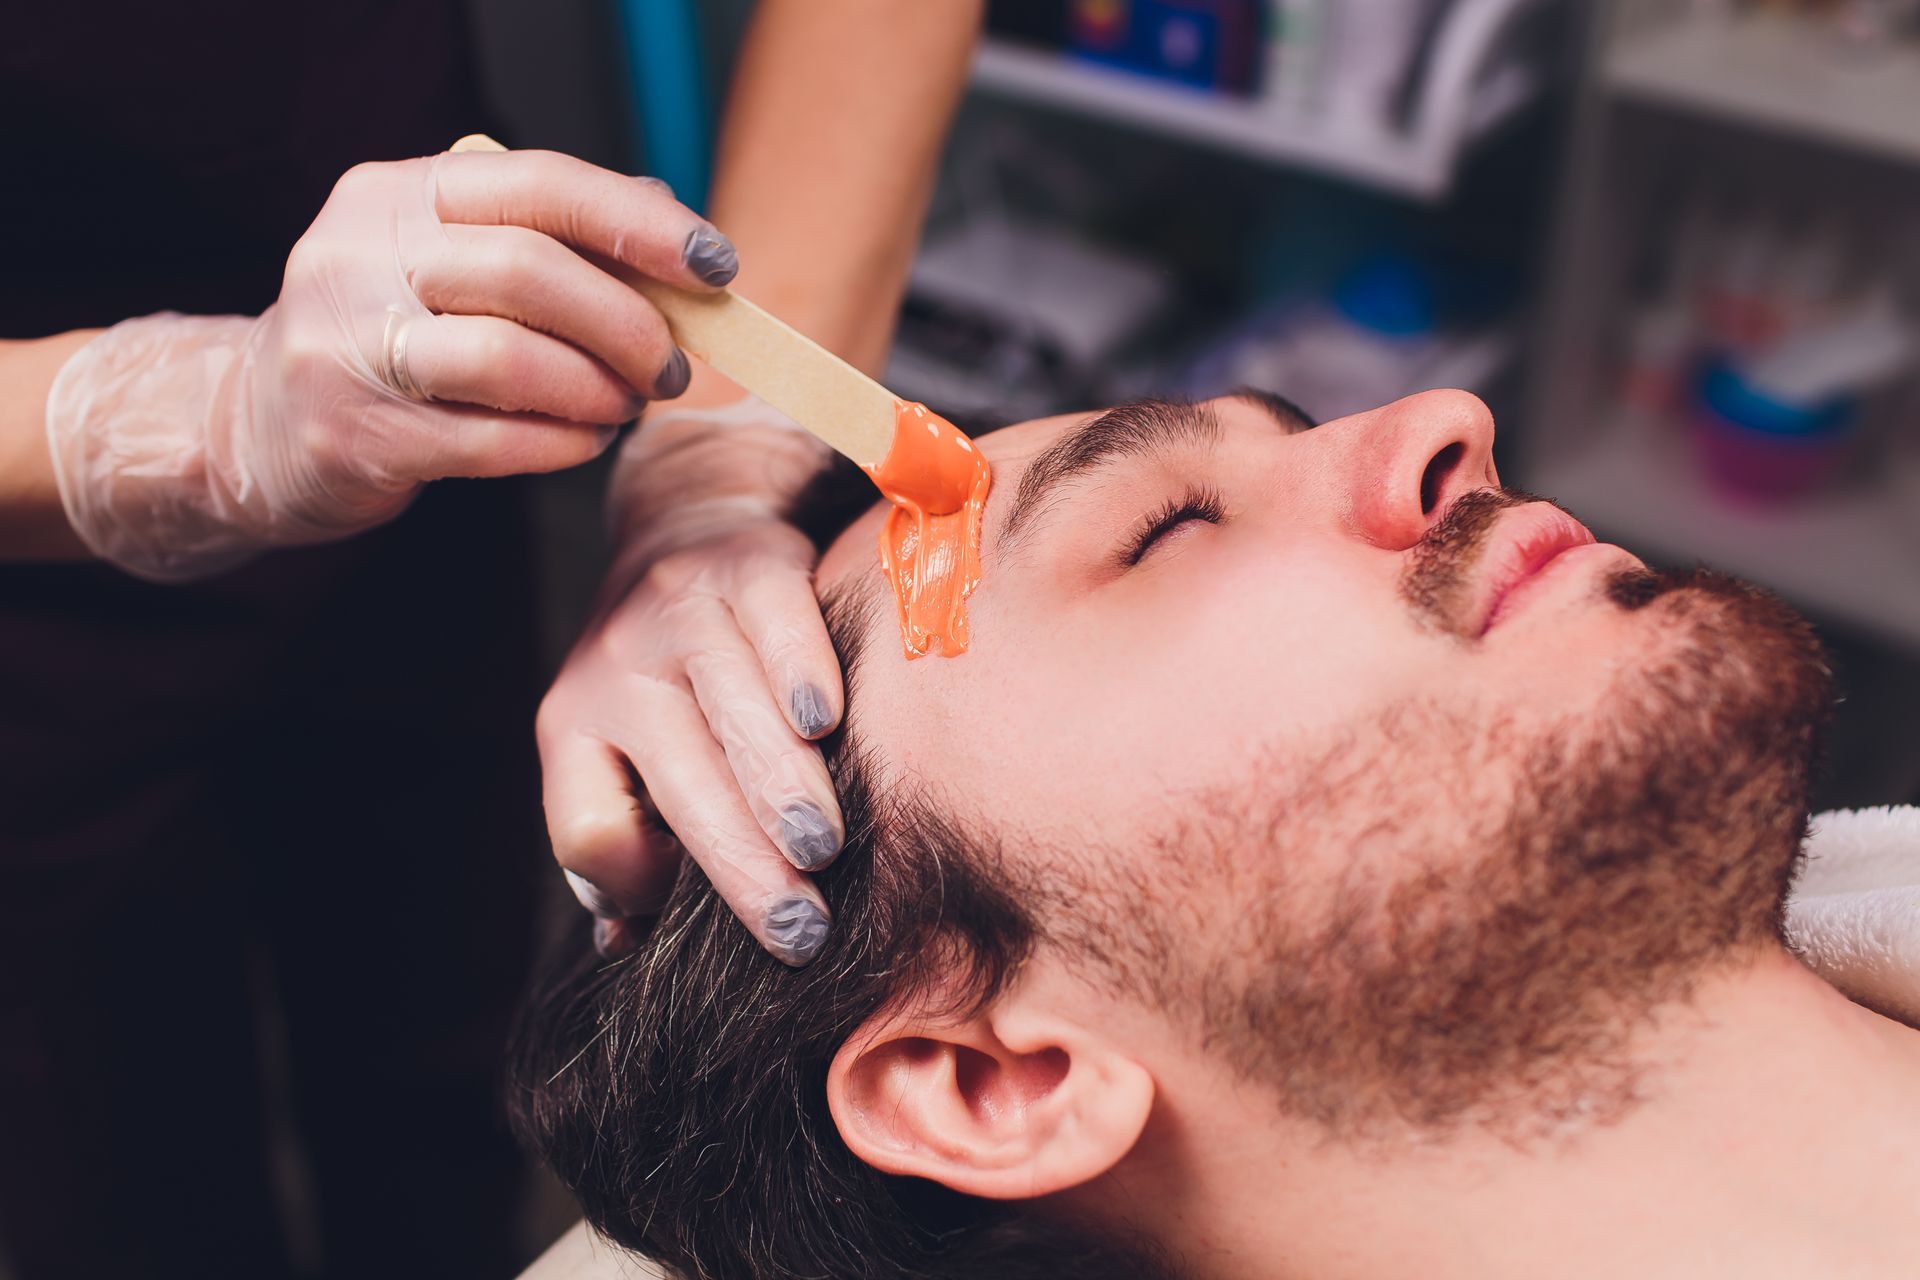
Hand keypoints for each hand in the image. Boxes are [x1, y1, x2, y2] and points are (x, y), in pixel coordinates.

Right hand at [45, 147, 738, 580]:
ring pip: (507, 358)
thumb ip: (550, 247)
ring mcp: (344, 346)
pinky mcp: (352, 435)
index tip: (714, 265)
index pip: (537, 185)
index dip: (638, 224)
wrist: (256, 427)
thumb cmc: (389, 340)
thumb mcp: (449, 266)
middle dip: (626, 324)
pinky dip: (560, 442)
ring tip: (626, 405)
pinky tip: (584, 440)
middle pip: (528, 271)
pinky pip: (489, 440)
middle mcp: (359, 255)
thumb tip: (680, 255)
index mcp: (396, 193)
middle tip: (669, 366)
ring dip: (596, 389)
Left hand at [537, 396, 845, 964]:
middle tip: (798, 932)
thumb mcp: (622, 753)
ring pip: (731, 708)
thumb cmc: (668, 681)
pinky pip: (777, 622)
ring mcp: (680, 610)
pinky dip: (801, 671)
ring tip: (821, 848)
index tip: (699, 924)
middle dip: (742, 866)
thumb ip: (626, 845)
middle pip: (678, 783)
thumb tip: (626, 948)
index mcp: (573, 729)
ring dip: (780, 784)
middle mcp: (616, 669)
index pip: (587, 829)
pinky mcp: (749, 565)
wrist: (689, 527)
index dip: (635, 884)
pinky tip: (827, 720)